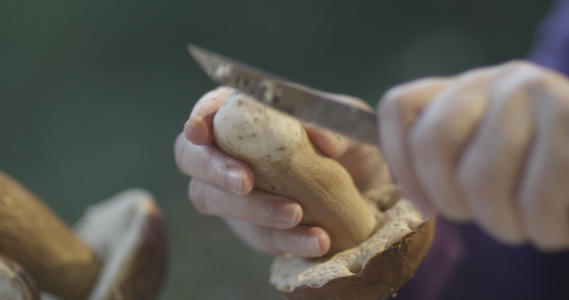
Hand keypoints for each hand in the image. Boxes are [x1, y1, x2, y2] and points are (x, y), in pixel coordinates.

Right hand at [174, 87, 389, 257]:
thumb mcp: (349, 128)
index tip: (200, 131)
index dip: (198, 118)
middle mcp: (230, 152)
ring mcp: (235, 194)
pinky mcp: (255, 228)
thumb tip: (317, 136)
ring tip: (295, 214)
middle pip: (193, 158)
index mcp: (245, 115)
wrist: (367, 190)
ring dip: (252, 209)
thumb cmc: (347, 146)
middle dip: (214, 170)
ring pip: (215, 201)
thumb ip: (333, 127)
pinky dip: (287, 240)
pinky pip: (259, 236)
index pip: (209, 110)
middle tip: (245, 182)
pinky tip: (316, 241)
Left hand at [378, 60, 568, 250]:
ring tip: (524, 226)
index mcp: (464, 89)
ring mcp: (535, 93)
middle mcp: (495, 81)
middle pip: (431, 144)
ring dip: (502, 224)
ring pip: (480, 178)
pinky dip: (543, 229)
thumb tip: (414, 195)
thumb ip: (448, 159)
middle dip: (451, 202)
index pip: (397, 107)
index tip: (425, 206)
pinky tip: (554, 229)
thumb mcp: (488, 150)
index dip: (400, 164)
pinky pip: (536, 198)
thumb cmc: (542, 166)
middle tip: (484, 218)